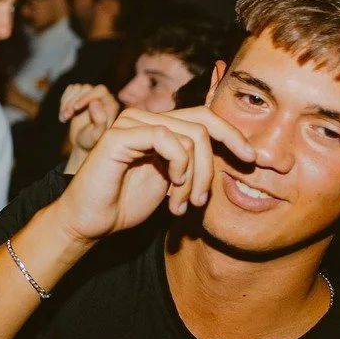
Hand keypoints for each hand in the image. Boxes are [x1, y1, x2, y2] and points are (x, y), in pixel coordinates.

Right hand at [53, 106, 254, 244]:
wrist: (89, 221)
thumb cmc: (125, 204)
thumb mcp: (172, 183)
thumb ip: (193, 164)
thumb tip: (235, 154)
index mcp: (159, 128)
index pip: (204, 117)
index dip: (232, 133)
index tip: (250, 159)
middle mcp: (146, 118)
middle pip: (203, 124)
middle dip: (213, 164)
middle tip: (205, 199)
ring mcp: (131, 123)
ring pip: (190, 135)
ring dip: (195, 175)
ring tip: (183, 204)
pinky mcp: (119, 134)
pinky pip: (165, 138)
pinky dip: (178, 164)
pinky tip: (173, 186)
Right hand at [58, 83, 118, 157]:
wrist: (83, 145)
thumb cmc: (91, 142)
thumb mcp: (95, 135)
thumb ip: (99, 119)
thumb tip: (95, 102)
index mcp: (110, 105)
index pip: (100, 90)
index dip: (86, 97)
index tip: (75, 108)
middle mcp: (102, 98)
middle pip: (86, 88)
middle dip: (73, 101)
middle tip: (66, 116)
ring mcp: (90, 96)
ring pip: (76, 88)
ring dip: (66, 102)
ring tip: (64, 117)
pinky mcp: (80, 96)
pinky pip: (70, 90)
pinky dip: (63, 101)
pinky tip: (64, 114)